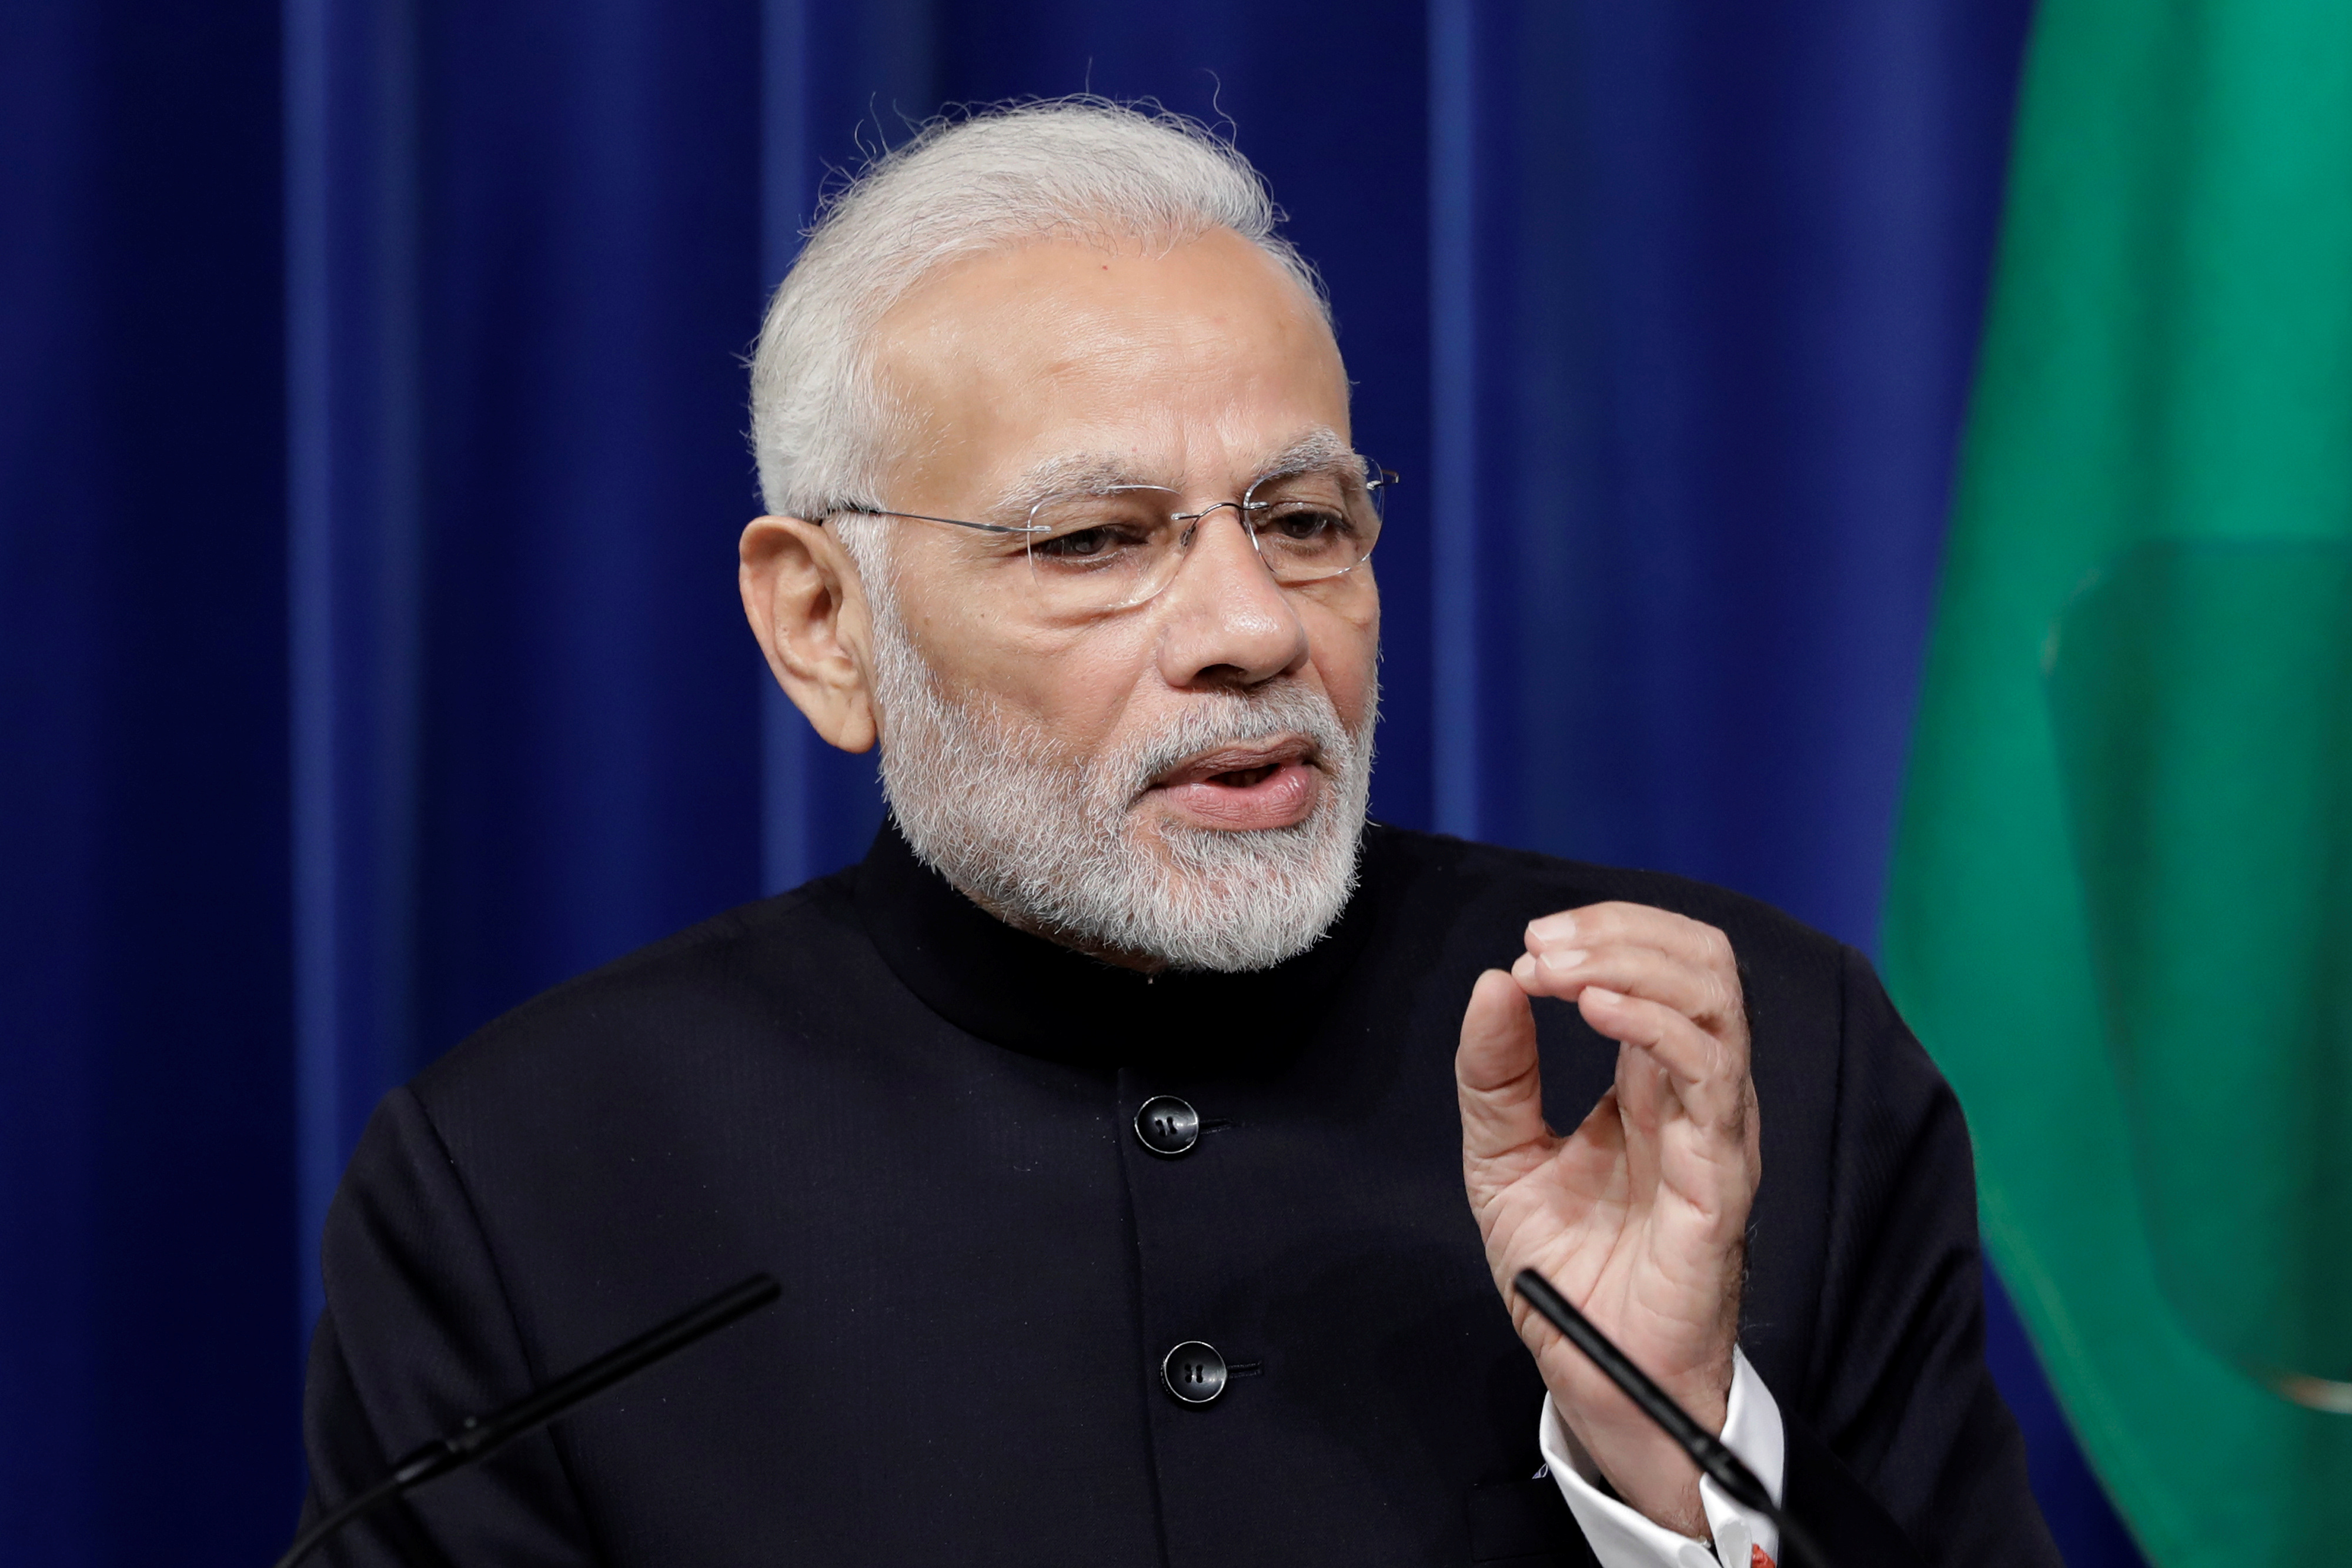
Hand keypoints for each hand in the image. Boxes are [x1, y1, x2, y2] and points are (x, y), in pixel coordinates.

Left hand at [1456, 902, 1759, 1536]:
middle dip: (1621, 932)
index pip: (1662, 967)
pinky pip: (1710, 1081)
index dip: (1603, 935)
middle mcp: (1695, 1096)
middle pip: (1701, 966)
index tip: (1531, 944)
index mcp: (1648, 1083)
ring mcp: (1716, 1134)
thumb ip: (1496, 1073)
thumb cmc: (1565, 1269)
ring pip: (1716, 1005)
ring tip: (1558, 971)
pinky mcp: (1720, 1181)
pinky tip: (1597, 1012)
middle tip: (1542, 944)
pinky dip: (1653, 1027)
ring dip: (1632, 965)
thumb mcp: (1501, 1156)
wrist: (1591, 1374)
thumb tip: (1494, 979)